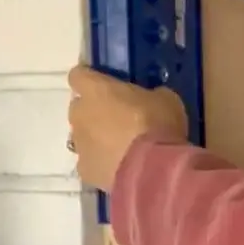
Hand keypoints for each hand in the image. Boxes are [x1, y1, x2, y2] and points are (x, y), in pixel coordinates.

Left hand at [67, 66, 187, 191]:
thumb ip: (148, 95)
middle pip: (80, 106)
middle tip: (120, 116)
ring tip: (123, 146)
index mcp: (96, 90)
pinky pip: (90, 160)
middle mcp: (80, 114)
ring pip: (83, 135)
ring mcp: (79, 144)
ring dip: (97, 136)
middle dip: (95, 110)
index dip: (90, 77)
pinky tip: (121, 166)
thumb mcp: (164, 98)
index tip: (104, 82)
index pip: (78, 75)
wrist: (152, 169)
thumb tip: (148, 99)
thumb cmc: (157, 124)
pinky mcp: (84, 169)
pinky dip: (102, 161)